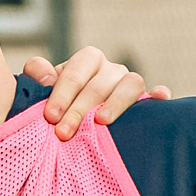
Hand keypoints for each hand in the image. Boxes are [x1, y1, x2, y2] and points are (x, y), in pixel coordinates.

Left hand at [22, 48, 171, 139]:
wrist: (75, 124)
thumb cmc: (58, 106)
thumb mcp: (42, 91)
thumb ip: (36, 78)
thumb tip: (45, 77)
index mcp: (87, 61)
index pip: (77, 70)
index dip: (63, 92)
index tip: (50, 116)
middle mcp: (111, 70)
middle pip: (100, 83)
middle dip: (80, 109)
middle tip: (64, 133)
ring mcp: (129, 84)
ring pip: (131, 83)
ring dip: (116, 102)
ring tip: (102, 122)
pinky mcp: (146, 103)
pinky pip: (157, 95)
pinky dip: (159, 95)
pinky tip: (158, 98)